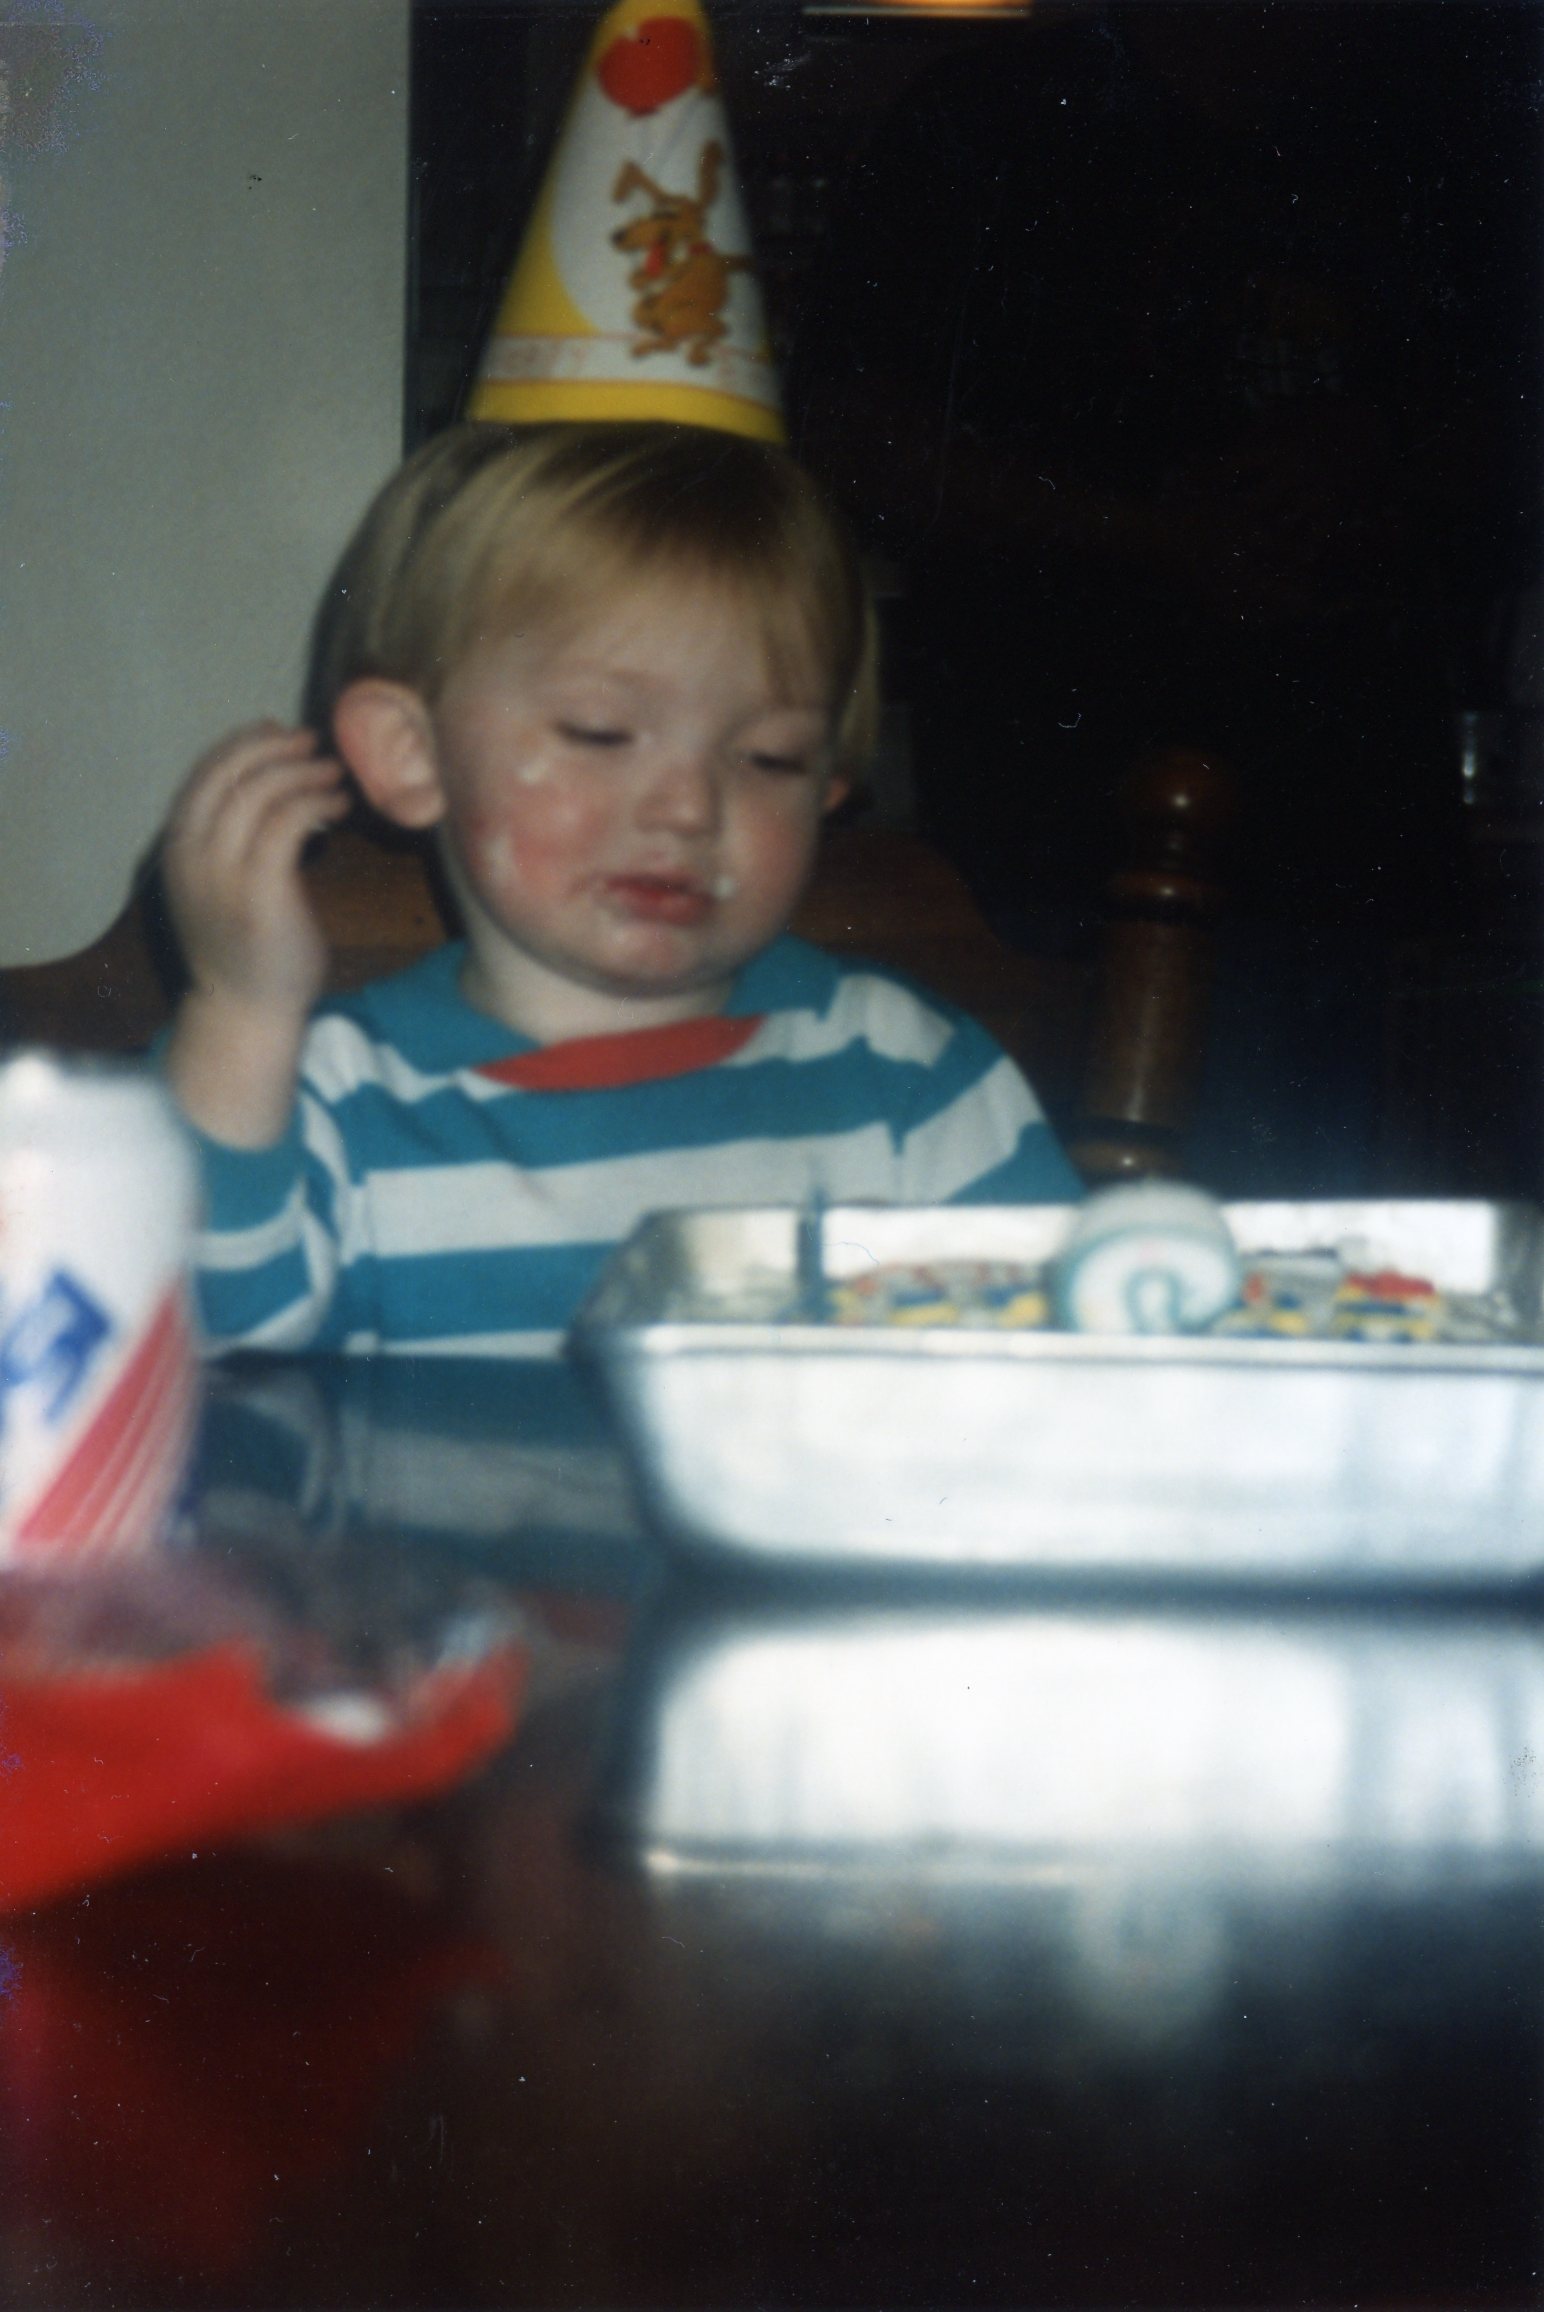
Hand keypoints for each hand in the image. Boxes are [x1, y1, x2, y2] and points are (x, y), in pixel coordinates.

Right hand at [162, 724, 348, 1149]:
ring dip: (302, 772)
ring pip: (260, 792)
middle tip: (314, 743)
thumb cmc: (246, 950)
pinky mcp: (259, 890)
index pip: (204, 774)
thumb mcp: (223, 886)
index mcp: (176, 849)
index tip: (280, 734)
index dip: (243, 745)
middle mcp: (189, 855)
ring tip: (335, 773)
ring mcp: (221, 873)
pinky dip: (316, 803)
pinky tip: (338, 805)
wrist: (245, 1012)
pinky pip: (287, 822)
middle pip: (228, 773)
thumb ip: (232, 841)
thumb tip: (270, 789)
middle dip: (274, 748)